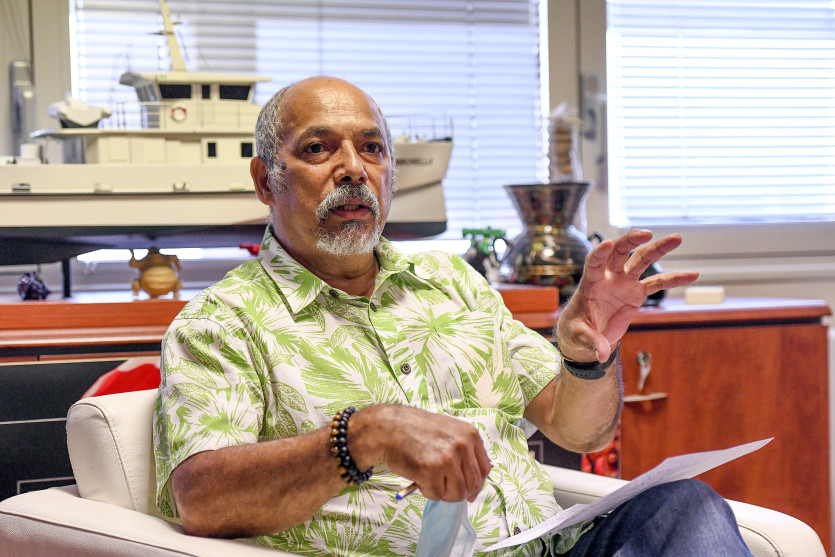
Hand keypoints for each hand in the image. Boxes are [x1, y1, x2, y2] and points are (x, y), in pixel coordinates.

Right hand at [352, 405, 491, 502]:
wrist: (387, 427)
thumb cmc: (413, 429)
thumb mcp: (447, 430)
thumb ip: (462, 449)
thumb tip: (473, 478)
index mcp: (469, 434)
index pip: (485, 468)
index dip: (477, 483)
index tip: (470, 491)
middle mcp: (462, 445)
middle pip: (473, 484)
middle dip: (459, 491)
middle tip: (445, 489)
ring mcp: (447, 459)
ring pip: (457, 493)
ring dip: (443, 492)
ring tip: (429, 480)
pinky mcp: (431, 471)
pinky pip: (437, 495)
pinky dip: (427, 491)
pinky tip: (419, 478)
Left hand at [556, 229, 698, 362]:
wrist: (586, 334)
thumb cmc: (576, 331)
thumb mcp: (579, 337)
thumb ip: (591, 341)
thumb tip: (602, 354)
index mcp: (590, 283)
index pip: (594, 263)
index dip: (599, 253)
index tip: (606, 243)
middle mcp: (608, 277)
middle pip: (619, 252)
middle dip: (631, 241)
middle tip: (646, 233)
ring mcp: (624, 282)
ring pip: (642, 260)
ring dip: (658, 248)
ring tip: (677, 238)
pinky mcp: (636, 293)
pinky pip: (657, 283)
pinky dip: (673, 279)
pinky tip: (693, 274)